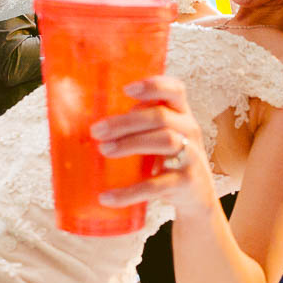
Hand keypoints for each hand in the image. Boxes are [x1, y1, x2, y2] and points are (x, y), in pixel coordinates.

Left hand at [93, 76, 215, 217]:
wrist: (196, 196)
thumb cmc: (168, 159)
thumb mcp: (158, 137)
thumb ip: (136, 127)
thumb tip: (86, 124)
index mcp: (180, 114)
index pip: (175, 89)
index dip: (153, 85)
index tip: (127, 89)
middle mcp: (189, 129)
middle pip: (160, 116)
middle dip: (126, 122)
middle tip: (97, 131)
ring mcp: (191, 155)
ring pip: (164, 140)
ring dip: (130, 144)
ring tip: (103, 150)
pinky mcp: (186, 182)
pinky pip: (156, 186)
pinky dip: (129, 192)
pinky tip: (107, 197)